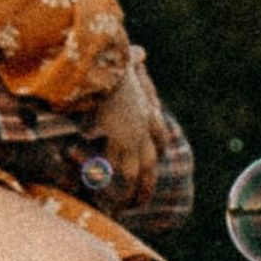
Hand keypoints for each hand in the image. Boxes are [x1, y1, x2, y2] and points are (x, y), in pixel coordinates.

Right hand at [83, 63, 160, 211]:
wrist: (108, 60)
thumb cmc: (112, 58)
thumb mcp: (127, 61)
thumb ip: (133, 60)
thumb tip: (140, 52)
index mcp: (146, 109)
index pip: (159, 136)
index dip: (158, 150)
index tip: (157, 161)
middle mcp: (144, 126)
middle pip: (152, 162)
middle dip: (148, 184)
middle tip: (143, 202)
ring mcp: (134, 134)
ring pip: (138, 173)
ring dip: (132, 192)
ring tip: (125, 209)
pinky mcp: (120, 138)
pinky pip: (116, 168)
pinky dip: (108, 181)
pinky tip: (101, 193)